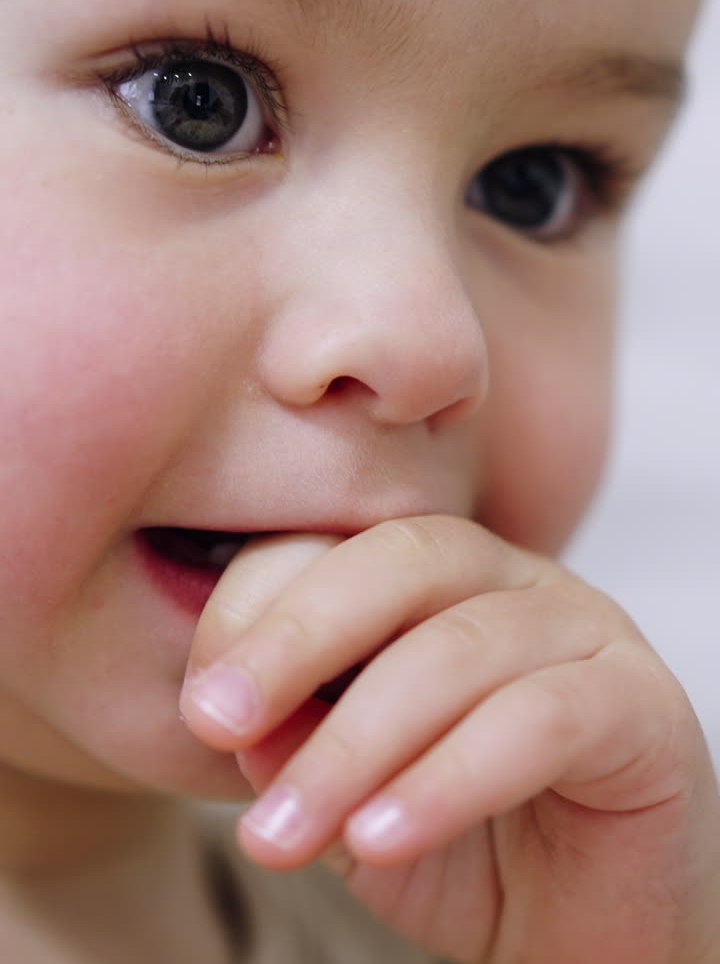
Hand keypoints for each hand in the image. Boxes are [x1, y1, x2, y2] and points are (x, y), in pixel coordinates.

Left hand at [181, 517, 719, 962]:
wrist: (588, 931)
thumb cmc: (464, 845)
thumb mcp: (349, 796)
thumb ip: (294, 742)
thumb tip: (233, 711)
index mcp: (438, 578)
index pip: (342, 545)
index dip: (261, 610)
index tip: (201, 705)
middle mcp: (513, 580)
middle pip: (400, 561)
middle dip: (296, 638)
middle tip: (214, 721)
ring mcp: (587, 628)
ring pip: (460, 649)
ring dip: (356, 743)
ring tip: (283, 835)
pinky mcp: (643, 704)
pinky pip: (542, 720)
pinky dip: (450, 779)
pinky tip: (382, 839)